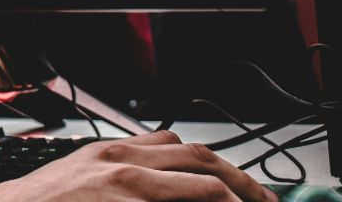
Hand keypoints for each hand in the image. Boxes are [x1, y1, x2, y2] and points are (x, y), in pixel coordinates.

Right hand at [0, 131, 276, 201]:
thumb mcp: (79, 178)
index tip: (233, 182)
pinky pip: (183, 201)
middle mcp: (122, 160)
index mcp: (110, 152)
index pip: (175, 144)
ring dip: (234, 195)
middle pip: (198, 156)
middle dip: (238, 178)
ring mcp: (126, 184)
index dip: (212, 162)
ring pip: (202, 182)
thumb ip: (113, 175)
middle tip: (263, 199)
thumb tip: (149, 187)